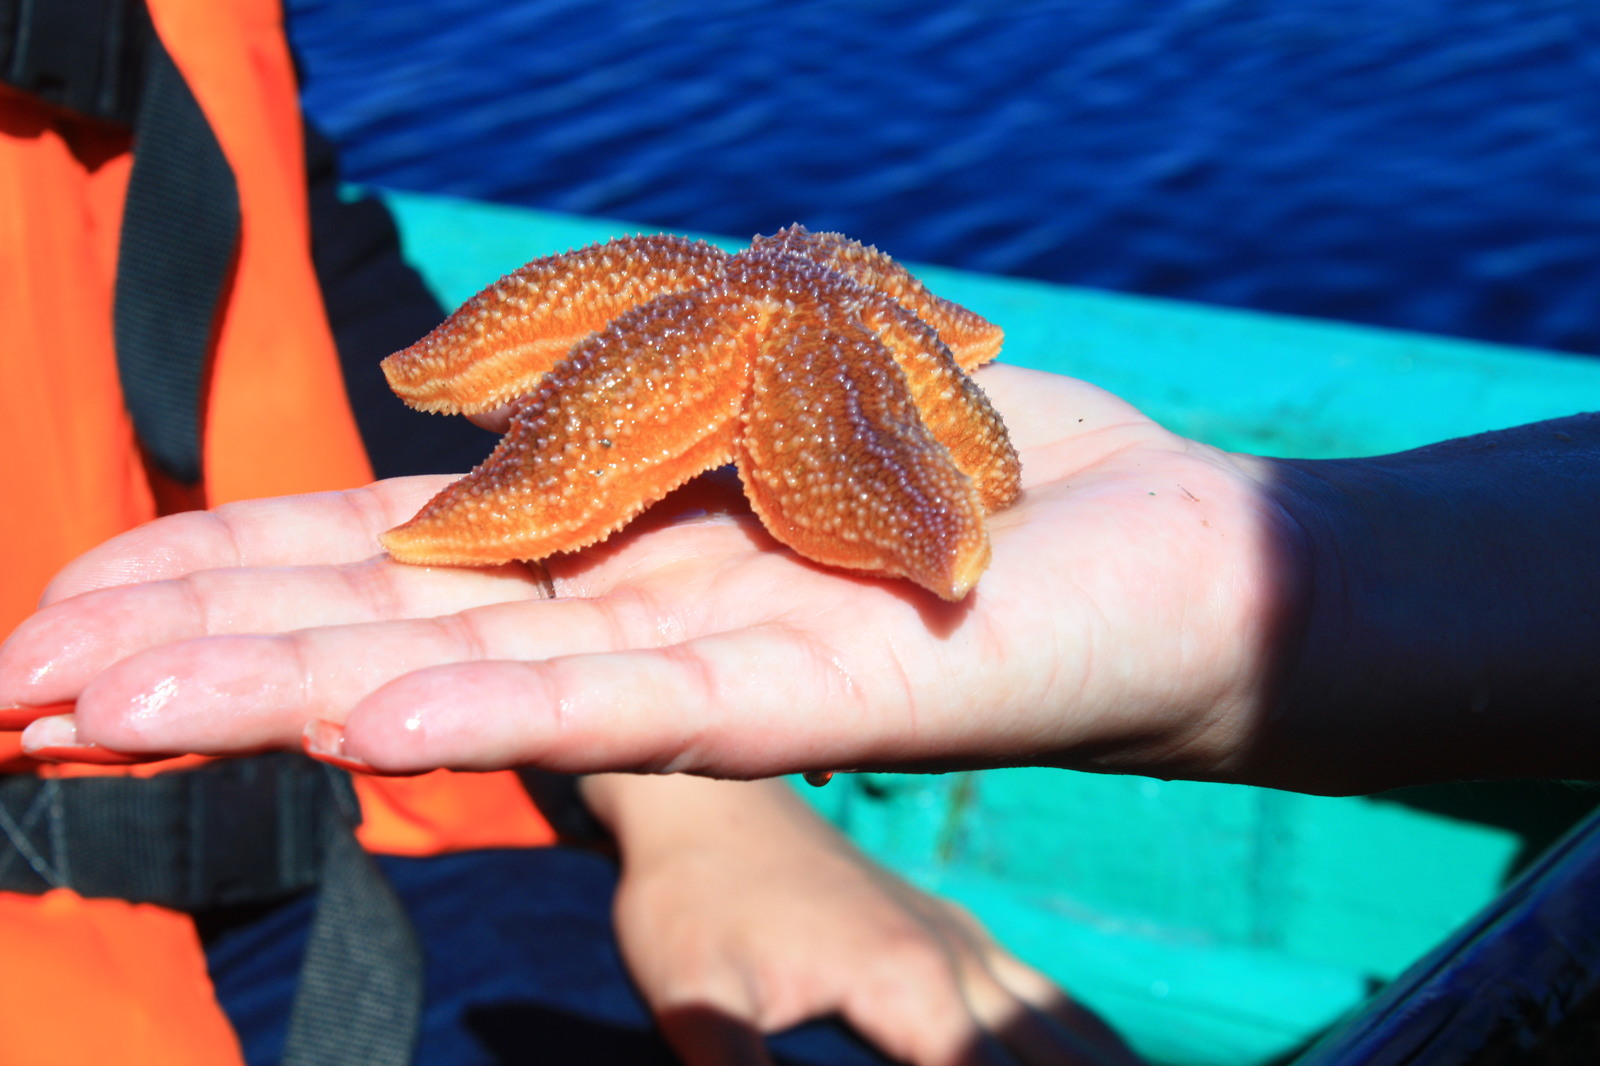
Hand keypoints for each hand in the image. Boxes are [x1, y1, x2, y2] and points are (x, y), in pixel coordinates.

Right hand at [0, 364, 1290, 782]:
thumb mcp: (766, 388)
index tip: (72, 603)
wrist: (1153, 555)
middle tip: (11, 686)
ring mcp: (717, 666)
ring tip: (112, 708)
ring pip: (475, 678)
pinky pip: (640, 699)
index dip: (223, 577)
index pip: (385, 560)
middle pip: (386, 627)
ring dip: (289, 690)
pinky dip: (500, 698)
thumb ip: (628, 410)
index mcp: (615, 544)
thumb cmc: (970, 468)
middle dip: (199, 652)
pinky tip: (365, 714)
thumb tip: (470, 405)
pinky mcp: (823, 692)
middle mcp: (634, 617)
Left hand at [585, 774, 1140, 1065]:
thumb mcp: (692, 1002)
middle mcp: (953, 960)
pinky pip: (1038, 985)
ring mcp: (956, 937)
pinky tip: (1111, 1052)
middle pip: (1049, 1060)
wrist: (700, 798)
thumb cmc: (686, 900)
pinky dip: (1083, 1028)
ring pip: (1059, 1023)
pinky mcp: (945, 926)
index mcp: (907, 986)